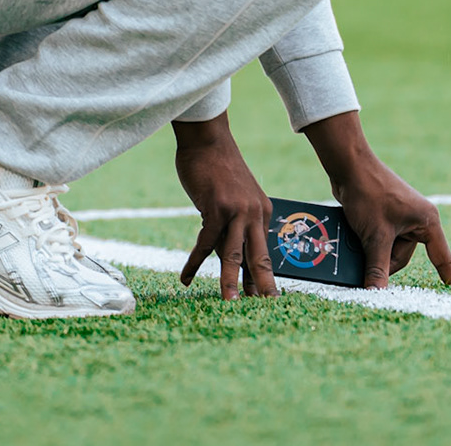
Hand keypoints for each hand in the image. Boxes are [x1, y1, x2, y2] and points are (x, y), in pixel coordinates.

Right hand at [173, 113, 278, 299]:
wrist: (208, 141)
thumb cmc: (217, 170)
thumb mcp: (231, 201)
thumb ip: (232, 230)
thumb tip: (230, 261)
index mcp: (263, 213)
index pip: (262, 252)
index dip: (263, 277)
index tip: (267, 299)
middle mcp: (255, 214)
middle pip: (259, 257)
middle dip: (263, 286)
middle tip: (267, 309)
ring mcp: (237, 211)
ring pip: (235, 254)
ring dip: (230, 282)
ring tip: (229, 304)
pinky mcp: (217, 208)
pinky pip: (205, 243)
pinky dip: (193, 263)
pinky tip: (184, 278)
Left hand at [304, 111, 450, 289]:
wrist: (349, 166)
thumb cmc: (369, 193)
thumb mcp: (375, 236)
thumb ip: (377, 267)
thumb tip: (377, 294)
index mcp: (427, 221)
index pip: (441, 256)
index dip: (449, 276)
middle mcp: (418, 219)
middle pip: (402, 257)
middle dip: (383, 259)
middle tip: (367, 249)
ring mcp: (401, 217)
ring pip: (388, 250)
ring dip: (372, 250)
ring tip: (359, 236)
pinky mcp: (386, 216)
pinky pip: (380, 239)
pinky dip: (368, 241)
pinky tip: (356, 233)